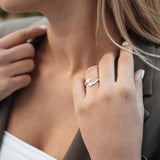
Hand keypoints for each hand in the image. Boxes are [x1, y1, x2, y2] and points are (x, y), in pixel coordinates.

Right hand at [0, 26, 45, 100]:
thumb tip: (35, 34)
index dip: (34, 31)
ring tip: (19, 72)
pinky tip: (17, 81)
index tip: (45, 29)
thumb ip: (12, 46)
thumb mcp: (0, 54)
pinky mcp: (6, 84)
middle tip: (24, 60)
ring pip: (30, 64)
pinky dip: (25, 81)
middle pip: (29, 49)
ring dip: (28, 69)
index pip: (20, 35)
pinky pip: (27, 79)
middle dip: (31, 55)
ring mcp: (2, 71)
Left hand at [72, 42, 144, 159]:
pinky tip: (87, 85)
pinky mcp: (80, 106)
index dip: (126, 50)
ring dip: (96, 69)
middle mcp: (108, 92)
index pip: (125, 61)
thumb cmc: (128, 133)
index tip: (124, 45)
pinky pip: (77, 83)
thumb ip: (136, 86)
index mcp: (125, 91)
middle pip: (106, 61)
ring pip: (91, 70)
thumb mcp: (137, 108)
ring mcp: (92, 98)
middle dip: (110, 57)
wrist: (113, 153)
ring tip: (99, 75)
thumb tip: (136, 71)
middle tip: (111, 58)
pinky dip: (82, 80)